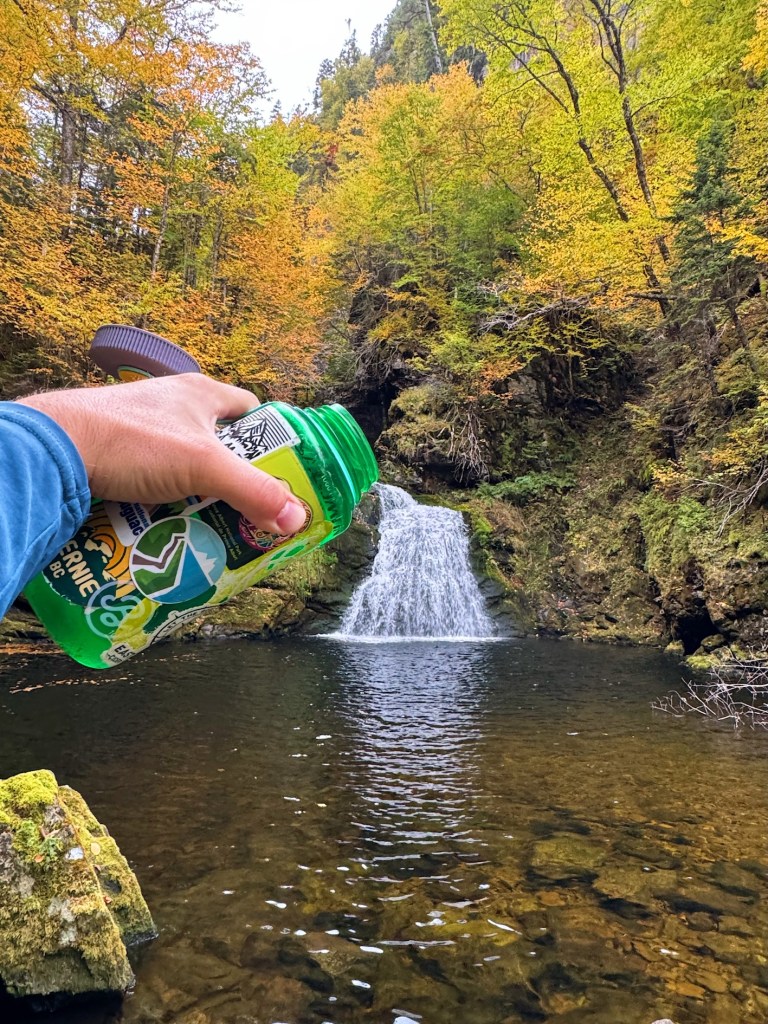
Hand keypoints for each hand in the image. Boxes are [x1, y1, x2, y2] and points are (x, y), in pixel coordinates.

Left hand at [18, 374, 307, 535]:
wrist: (57, 448)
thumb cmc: (133, 441)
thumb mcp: (205, 466)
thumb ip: (253, 492)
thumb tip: (297, 518)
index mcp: (201, 393)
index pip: (251, 410)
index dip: (270, 440)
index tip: (279, 473)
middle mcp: (172, 405)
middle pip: (218, 444)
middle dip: (233, 478)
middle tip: (246, 511)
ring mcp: (142, 427)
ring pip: (184, 465)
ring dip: (197, 494)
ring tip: (210, 525)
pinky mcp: (116, 450)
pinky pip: (152, 479)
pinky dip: (164, 501)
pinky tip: (167, 525)